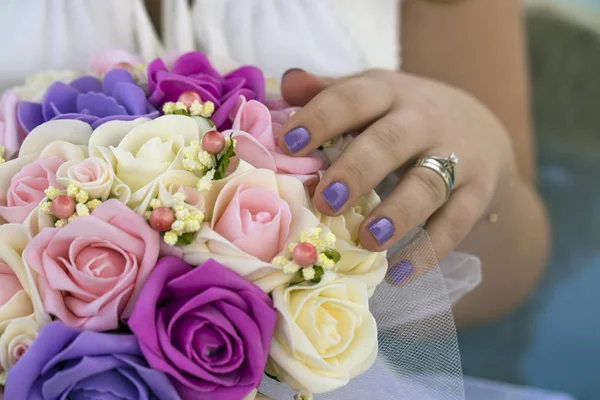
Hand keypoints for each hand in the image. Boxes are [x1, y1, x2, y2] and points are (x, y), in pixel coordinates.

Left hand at [278, 69, 514, 258]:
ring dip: (399, 213)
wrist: (481, 130)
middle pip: (391, 141)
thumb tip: (289, 82)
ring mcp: (457, 156)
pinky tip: (399, 275)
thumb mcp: (373, 95)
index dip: (322, 118)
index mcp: (388, 93)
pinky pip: (456, 224)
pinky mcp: (478, 192)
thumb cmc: (404, 116)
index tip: (288, 144)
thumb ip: (330, 92)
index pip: (353, 98)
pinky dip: (429, 250)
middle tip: (325, 200)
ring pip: (428, 184)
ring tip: (369, 240)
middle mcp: (424, 120)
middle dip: (358, 170)